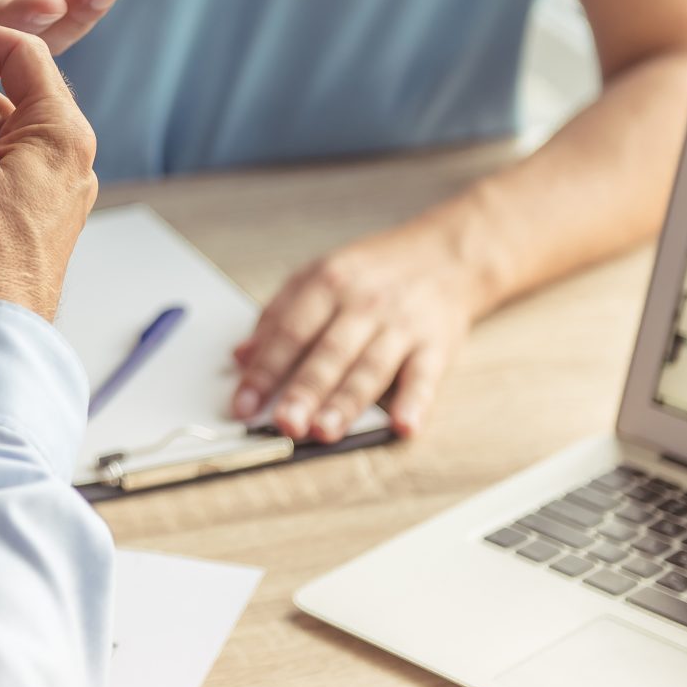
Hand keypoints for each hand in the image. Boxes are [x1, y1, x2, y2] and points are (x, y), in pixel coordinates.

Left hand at [230, 221, 487, 441]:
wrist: (445, 255)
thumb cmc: (373, 272)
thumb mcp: (318, 276)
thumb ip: (278, 315)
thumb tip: (241, 356)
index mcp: (327, 285)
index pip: (289, 332)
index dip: (263, 370)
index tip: (242, 404)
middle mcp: (363, 304)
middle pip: (329, 353)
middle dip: (304, 391)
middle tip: (284, 422)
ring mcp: (401, 325)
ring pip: (370, 369)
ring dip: (346, 403)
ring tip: (324, 431)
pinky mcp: (437, 344)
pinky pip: (425, 376)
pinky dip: (416, 402)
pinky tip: (403, 425)